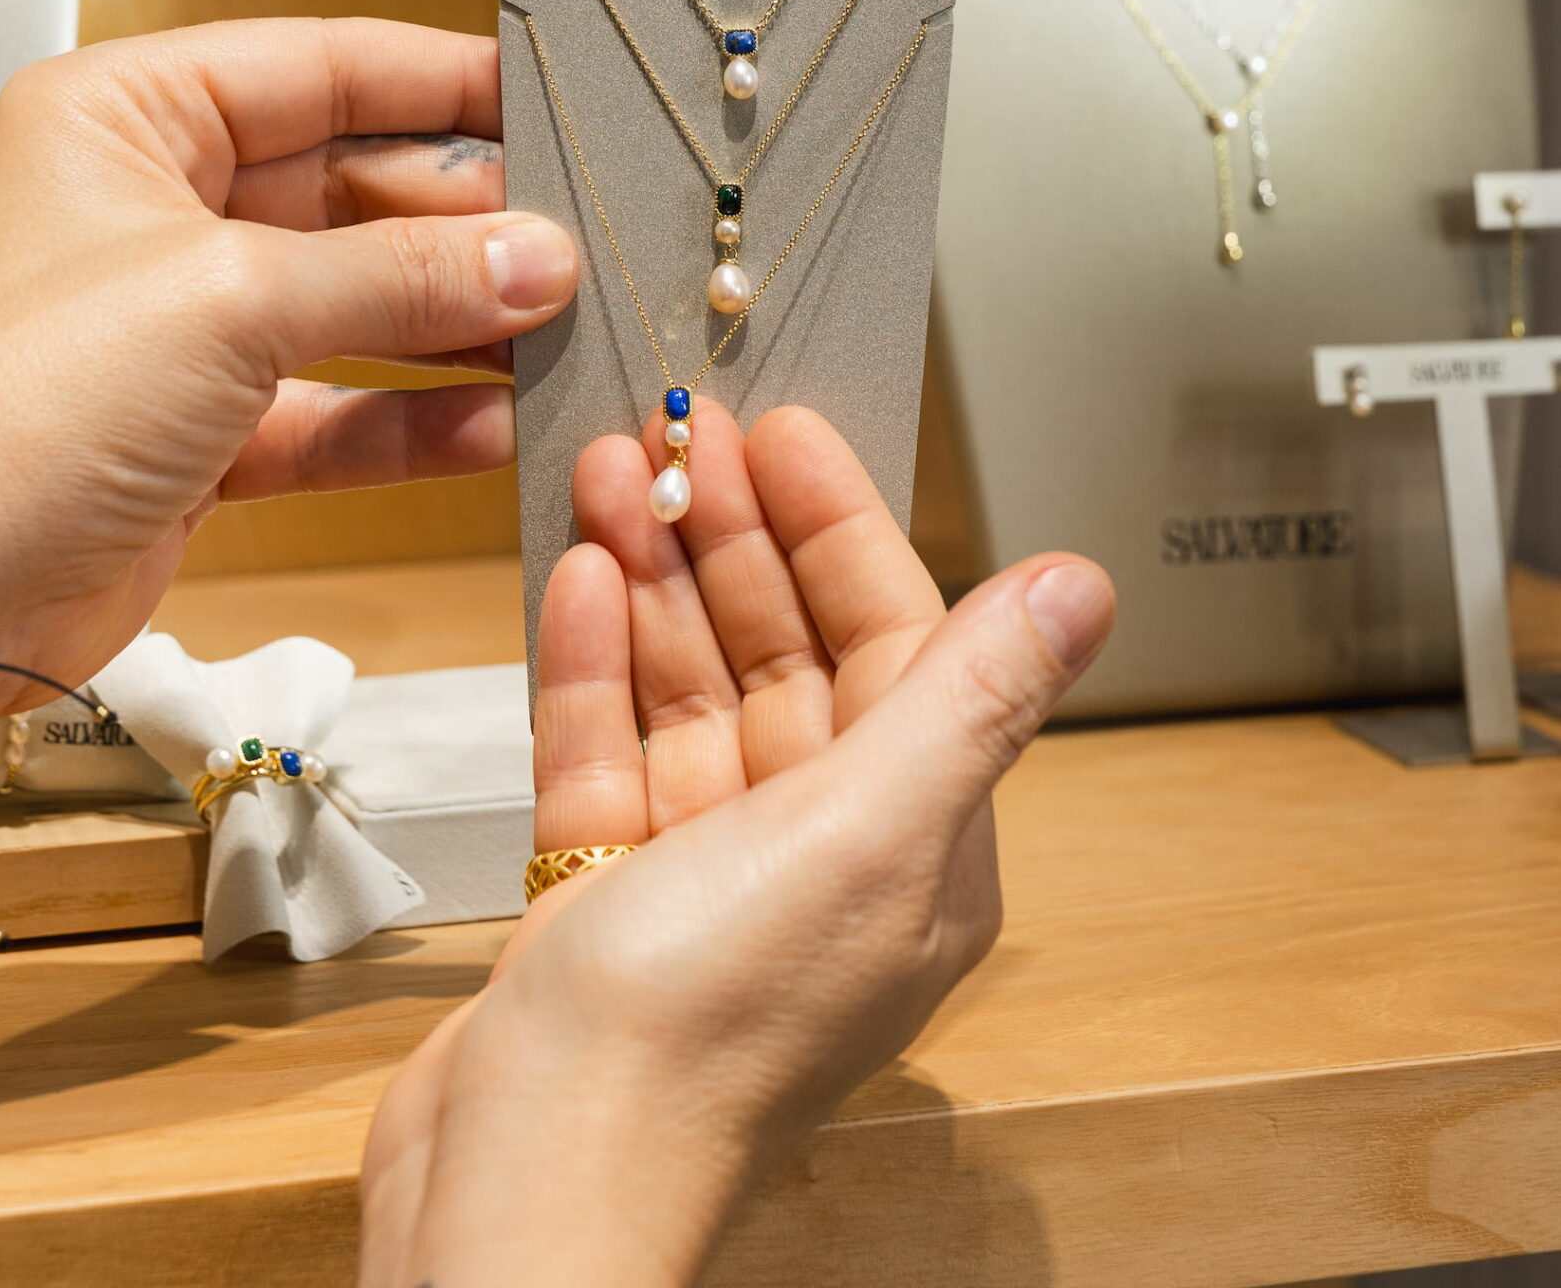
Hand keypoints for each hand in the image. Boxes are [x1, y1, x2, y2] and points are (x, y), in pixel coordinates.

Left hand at [0, 18, 577, 785]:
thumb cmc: (9, 416)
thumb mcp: (232, 303)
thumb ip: (399, 275)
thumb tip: (534, 256)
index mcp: (127, 119)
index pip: (320, 68)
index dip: (440, 85)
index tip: (550, 101)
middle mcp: (153, 210)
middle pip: (350, 189)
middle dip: (462, 224)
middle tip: (571, 243)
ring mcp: (180, 328)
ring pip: (354, 303)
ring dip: (455, 325)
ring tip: (558, 332)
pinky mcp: (201, 436)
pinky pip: (336, 409)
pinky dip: (413, 419)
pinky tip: (495, 425)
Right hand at [360, 401, 1113, 1287]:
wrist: (527, 1176)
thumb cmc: (703, 1033)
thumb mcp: (866, 833)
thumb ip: (969, 699)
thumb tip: (1083, 588)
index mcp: (913, 851)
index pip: (896, 645)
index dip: (841, 529)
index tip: (788, 436)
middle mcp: (819, 860)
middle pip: (785, 655)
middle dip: (732, 537)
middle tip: (680, 433)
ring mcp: (707, 879)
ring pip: (689, 691)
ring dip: (651, 578)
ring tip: (608, 474)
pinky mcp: (605, 899)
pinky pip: (608, 751)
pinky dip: (592, 663)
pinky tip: (573, 577)